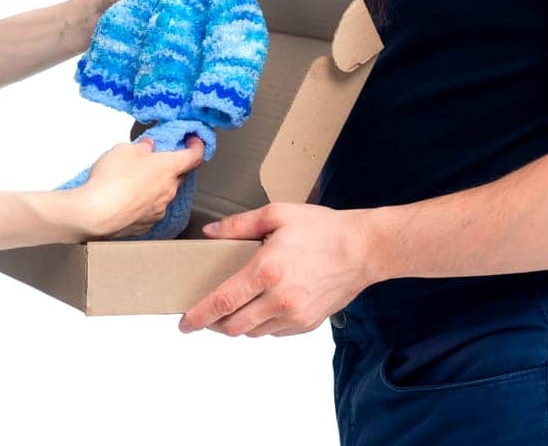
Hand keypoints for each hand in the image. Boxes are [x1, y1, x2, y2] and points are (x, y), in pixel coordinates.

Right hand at [73, 135, 205, 239]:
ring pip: (164, 193)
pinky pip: (152, 209)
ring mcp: (159, 210)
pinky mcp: (147, 224)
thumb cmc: (111, 180)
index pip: (194, 156)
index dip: (197, 146)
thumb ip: (141, 147)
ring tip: (134, 180)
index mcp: (168, 168)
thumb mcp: (124, 149)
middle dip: (171, 167)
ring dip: (156, 185)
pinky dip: (145, 202)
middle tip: (156, 159)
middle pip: (179, 175)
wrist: (95, 215)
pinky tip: (128, 198)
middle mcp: (169, 190)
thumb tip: (148, 147)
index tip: (194, 141)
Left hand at [177, 203, 378, 336]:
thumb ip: (239, 225)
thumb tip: (210, 233)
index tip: (184, 323)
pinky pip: (274, 333)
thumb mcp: (277, 214)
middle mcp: (279, 299)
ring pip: (253, 333)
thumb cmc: (321, 229)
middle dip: (213, 324)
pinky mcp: (307, 323)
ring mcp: (295, 315)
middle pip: (233, 325)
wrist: (363, 249)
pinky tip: (261, 308)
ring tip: (232, 310)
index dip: (198, 316)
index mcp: (266, 270)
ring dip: (237, 325)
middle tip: (203, 316)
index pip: (222, 302)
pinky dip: (261, 325)